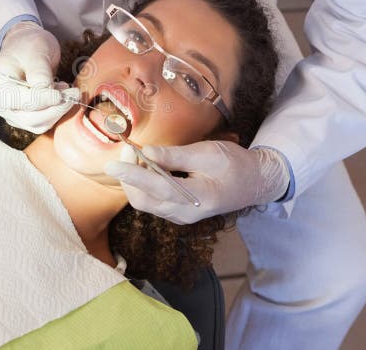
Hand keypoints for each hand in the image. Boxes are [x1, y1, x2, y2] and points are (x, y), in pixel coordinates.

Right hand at [0, 21, 78, 133]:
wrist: (28, 50)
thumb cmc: (28, 47)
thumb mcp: (35, 50)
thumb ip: (38, 69)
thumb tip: (44, 87)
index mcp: (0, 88)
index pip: (23, 102)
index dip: (45, 98)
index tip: (64, 90)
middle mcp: (4, 106)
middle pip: (31, 119)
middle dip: (56, 107)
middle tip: (75, 92)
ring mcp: (15, 115)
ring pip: (40, 125)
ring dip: (59, 110)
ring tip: (68, 90)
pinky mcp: (28, 118)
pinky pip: (45, 123)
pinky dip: (58, 112)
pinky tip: (61, 94)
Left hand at [104, 141, 289, 223]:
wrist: (254, 182)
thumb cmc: (234, 164)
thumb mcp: (207, 153)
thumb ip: (175, 155)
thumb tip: (146, 152)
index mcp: (197, 198)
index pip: (156, 188)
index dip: (131, 174)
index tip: (111, 163)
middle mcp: (185, 213)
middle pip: (143, 199)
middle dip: (129, 175)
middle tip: (129, 149)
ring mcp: (181, 216)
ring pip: (144, 202)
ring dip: (135, 179)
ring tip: (137, 155)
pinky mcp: (177, 213)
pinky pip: (152, 201)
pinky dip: (143, 184)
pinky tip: (148, 167)